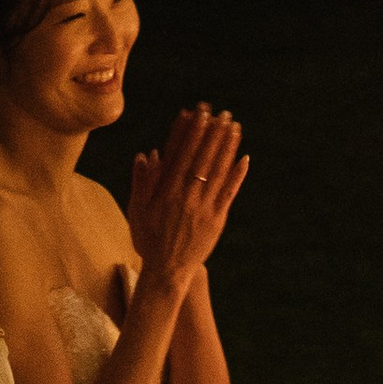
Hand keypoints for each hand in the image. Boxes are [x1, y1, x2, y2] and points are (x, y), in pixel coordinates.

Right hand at [128, 103, 247, 294]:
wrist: (166, 271)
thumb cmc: (148, 239)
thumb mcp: (138, 209)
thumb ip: (142, 180)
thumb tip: (145, 153)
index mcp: (166, 191)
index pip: (181, 153)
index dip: (191, 132)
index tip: (198, 113)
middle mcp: (187, 196)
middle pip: (202, 158)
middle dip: (212, 133)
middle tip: (221, 112)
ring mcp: (204, 207)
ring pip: (218, 171)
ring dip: (227, 147)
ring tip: (234, 126)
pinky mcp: (217, 219)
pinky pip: (229, 192)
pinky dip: (237, 174)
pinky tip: (244, 157)